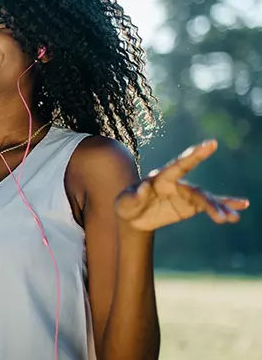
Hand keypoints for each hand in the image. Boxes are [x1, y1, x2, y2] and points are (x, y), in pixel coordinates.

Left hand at [115, 140, 250, 231]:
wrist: (132, 216)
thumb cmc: (126, 204)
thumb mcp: (124, 202)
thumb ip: (133, 195)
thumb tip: (144, 187)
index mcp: (160, 178)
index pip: (179, 165)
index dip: (195, 155)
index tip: (211, 144)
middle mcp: (176, 183)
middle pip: (196, 191)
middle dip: (209, 203)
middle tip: (221, 217)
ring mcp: (185, 194)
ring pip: (206, 199)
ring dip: (219, 208)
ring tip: (233, 219)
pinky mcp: (190, 205)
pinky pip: (209, 206)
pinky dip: (225, 206)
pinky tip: (240, 209)